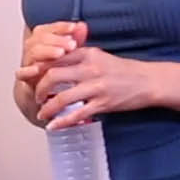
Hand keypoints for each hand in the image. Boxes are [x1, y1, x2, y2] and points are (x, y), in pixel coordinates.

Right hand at [19, 21, 86, 75]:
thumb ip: (75, 39)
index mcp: (41, 41)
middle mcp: (32, 50)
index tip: (74, 28)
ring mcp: (27, 64)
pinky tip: (37, 69)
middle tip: (72, 44)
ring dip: (47, 51)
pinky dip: (27, 71)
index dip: (61, 27)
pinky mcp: (24, 80)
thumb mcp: (69, 54)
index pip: (48, 29)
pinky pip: (21, 73)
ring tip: (61, 53)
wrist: (44, 95)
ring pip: (32, 53)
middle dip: (57, 39)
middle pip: (39, 38)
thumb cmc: (57, 71)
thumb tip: (82, 25)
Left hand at [34, 46, 155, 127]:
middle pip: (53, 75)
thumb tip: (57, 61)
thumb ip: (80, 57)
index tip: (30, 76)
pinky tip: (54, 126)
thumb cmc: (124, 70)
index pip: (55, 57)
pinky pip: (77, 114)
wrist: (149, 81)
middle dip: (39, 88)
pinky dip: (62, 121)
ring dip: (47, 107)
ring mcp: (96, 86)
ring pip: (62, 96)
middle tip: (35, 96)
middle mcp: (90, 68)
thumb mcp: (100, 56)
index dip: (38, 67)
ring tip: (42, 113)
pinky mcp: (103, 103)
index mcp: (87, 54)